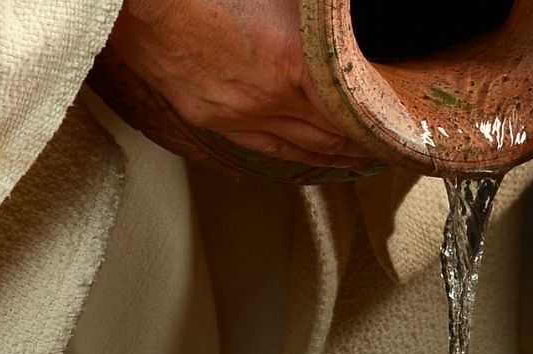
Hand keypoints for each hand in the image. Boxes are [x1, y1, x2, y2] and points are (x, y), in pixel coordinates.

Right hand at [109, 0, 366, 166]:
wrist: (136, 0)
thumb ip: (320, 13)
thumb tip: (340, 14)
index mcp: (290, 63)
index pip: (350, 110)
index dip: (376, 123)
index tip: (396, 128)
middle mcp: (267, 99)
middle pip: (329, 136)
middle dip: (362, 144)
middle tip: (386, 147)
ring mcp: (237, 114)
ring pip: (298, 147)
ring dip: (332, 156)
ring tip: (357, 159)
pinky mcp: (210, 118)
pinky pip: (262, 146)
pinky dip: (293, 154)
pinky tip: (306, 154)